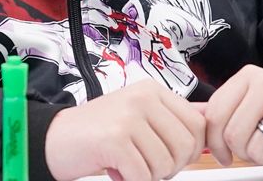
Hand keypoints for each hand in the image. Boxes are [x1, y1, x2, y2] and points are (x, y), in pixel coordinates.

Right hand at [44, 81, 204, 180]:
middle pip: (187, 146)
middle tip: (144, 164)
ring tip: (126, 164)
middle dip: (169, 166)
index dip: (190, 150)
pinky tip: (115, 170)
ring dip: (147, 175)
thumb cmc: (96, 133)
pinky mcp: (115, 139)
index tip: (174, 160)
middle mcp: (142, 98)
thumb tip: (210, 118)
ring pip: (166, 165)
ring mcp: (128, 117)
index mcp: (152, 91)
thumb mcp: (137, 117)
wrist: (53, 139)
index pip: (198, 124)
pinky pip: (143, 176)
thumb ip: (171, 118)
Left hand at [204, 65, 262, 168]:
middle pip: (234, 134)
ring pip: (257, 148)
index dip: (215, 143)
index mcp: (247, 77)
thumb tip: (191, 117)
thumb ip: (223, 111)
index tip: (223, 155)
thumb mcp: (251, 104)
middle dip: (243, 153)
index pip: (215, 115)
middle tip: (256, 150)